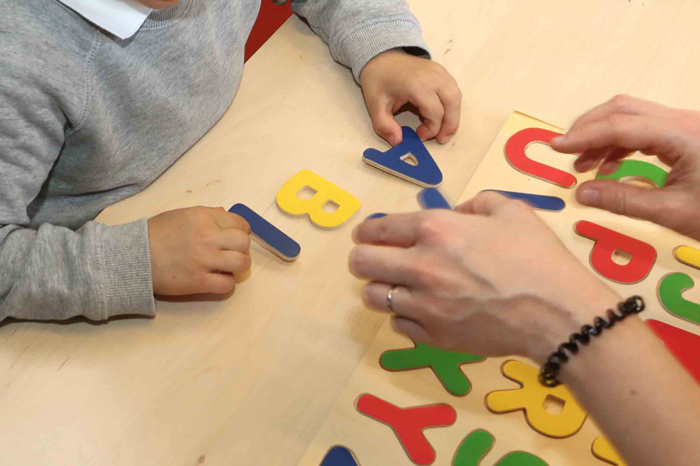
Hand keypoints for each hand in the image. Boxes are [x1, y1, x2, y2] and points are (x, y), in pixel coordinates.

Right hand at [148, 207, 251, 294]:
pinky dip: (226, 283)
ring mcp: (204, 260)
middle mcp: (207, 237)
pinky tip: (216, 279)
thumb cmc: (156, 233)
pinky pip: (227, 284)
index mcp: (203, 217)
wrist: (133, 256)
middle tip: (232, 253)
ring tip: (227, 268)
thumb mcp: (182, 214)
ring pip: (241, 263)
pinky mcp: (199, 282)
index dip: (241, 231)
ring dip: (238, 266)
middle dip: (242, 249)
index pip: (239, 223)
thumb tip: (226, 216)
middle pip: (244, 243)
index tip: (234, 238)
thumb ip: (206, 214)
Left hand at [349, 192, 619, 361]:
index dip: (366, 231)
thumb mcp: (510, 210)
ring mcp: (424, 306)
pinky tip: (424, 309)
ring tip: (399, 285)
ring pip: (373, 297)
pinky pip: (398, 324)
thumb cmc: (537, 257)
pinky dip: (405, 315)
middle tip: (373, 259)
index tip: (365, 235)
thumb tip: (455, 213)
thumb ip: (474, 203)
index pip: (377, 229)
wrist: (558, 313)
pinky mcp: (433, 337)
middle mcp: (421, 267)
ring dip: (382, 288)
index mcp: (436, 229)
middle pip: (361, 263)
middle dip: (363, 257)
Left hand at [360, 49, 461, 145]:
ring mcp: (439, 71)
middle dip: (450, 125)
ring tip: (444, 130)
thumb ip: (384, 125)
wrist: (381, 56)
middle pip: (452, 103)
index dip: (431, 129)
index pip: (435, 112)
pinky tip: (442, 114)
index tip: (420, 136)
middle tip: (442, 139)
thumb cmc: (379, 79)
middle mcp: (432, 76)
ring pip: (456, 96)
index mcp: (416, 85)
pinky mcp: (441, 71)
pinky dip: (451, 104)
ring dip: (453, 115)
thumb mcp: (375, 105)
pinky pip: (453, 89)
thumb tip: (397, 141)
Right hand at [551, 95, 699, 240]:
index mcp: (681, 135)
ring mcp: (687, 125)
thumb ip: (623, 200)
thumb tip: (580, 193)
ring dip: (603, 135)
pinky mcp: (688, 134)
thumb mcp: (671, 212)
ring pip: (634, 115)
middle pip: (624, 109)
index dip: (584, 136)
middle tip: (565, 152)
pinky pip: (646, 127)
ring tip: (583, 165)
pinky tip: (608, 166)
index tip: (555, 147)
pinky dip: (620, 142)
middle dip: (589, 127)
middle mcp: (684, 121)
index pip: (620, 126)